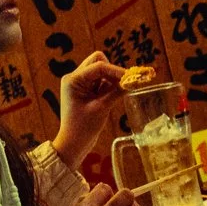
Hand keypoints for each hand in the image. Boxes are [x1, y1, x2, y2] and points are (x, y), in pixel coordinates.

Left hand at [54, 50, 129, 173]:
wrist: (73, 143)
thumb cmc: (83, 128)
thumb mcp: (102, 108)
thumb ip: (117, 92)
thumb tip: (133, 80)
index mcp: (73, 80)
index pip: (99, 67)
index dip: (117, 71)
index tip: (132, 77)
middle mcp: (75, 78)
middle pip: (98, 62)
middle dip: (112, 71)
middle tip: (122, 85)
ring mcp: (80, 83)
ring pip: (101, 71)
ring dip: (111, 80)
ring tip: (113, 97)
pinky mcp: (85, 90)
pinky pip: (101, 81)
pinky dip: (109, 86)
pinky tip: (111, 98)